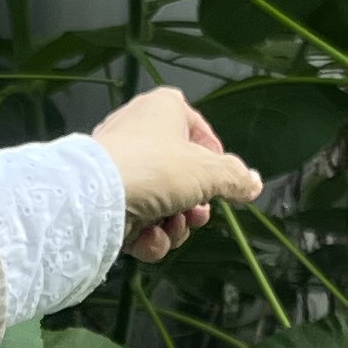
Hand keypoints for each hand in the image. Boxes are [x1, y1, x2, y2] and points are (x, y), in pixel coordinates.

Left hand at [92, 86, 264, 260]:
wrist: (94, 197)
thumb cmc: (154, 168)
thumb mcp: (210, 172)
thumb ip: (236, 178)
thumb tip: (253, 183)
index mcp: (161, 110)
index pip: (194, 124)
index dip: (212, 151)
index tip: (221, 177)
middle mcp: (137, 134)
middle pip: (181, 173)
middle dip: (194, 203)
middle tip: (197, 215)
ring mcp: (119, 169)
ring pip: (161, 203)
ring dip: (174, 224)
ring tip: (171, 226)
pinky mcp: (105, 201)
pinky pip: (138, 222)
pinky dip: (148, 236)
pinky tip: (148, 237)